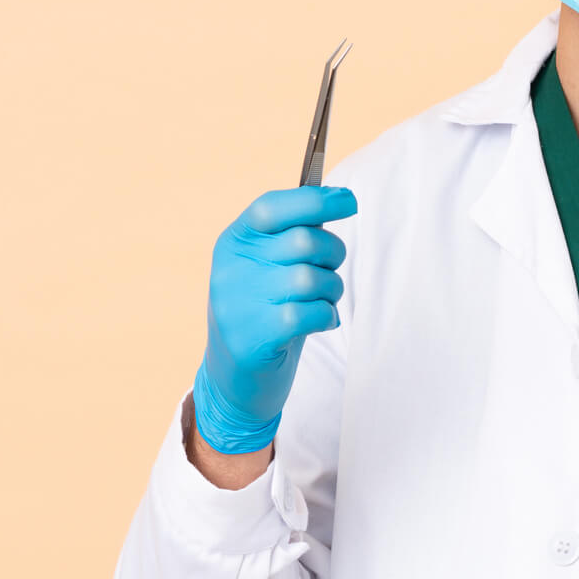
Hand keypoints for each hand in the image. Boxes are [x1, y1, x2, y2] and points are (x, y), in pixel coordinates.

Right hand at [192, 184, 356, 453]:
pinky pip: (309, 313)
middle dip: (333, 253)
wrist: (234, 378)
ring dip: (331, 289)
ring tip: (324, 300)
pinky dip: (326, 316)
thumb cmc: (265, 311)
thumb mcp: (268, 267)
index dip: (315, 200)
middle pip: (302, 241)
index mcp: (233, 242)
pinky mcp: (252, 339)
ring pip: (309, 278)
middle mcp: (229, 269)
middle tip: (331, 270)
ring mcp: (237, 305)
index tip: (349, 201)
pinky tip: (321, 321)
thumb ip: (293, 236)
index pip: (272, 207)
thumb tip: (338, 199)